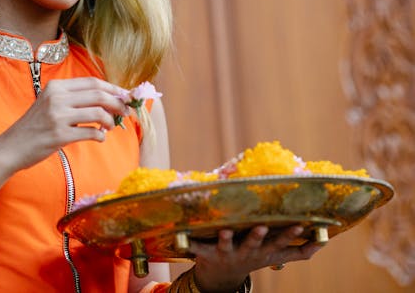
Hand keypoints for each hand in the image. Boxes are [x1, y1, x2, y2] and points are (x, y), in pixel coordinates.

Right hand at [0, 77, 129, 171]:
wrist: (11, 147)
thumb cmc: (35, 126)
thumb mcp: (50, 104)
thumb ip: (74, 99)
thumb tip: (109, 100)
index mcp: (56, 87)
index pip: (92, 82)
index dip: (113, 88)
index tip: (125, 96)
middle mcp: (57, 98)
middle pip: (99, 94)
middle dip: (118, 103)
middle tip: (125, 112)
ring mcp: (57, 116)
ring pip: (98, 112)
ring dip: (110, 121)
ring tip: (109, 127)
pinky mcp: (59, 135)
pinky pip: (91, 132)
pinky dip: (100, 136)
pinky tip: (99, 138)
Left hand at [188, 225, 323, 291]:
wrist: (221, 278)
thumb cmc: (252, 257)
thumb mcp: (275, 257)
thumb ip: (299, 251)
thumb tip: (323, 242)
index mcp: (263, 252)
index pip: (279, 243)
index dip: (289, 235)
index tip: (299, 225)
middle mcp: (245, 252)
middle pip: (253, 244)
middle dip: (257, 236)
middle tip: (260, 226)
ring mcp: (225, 253)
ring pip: (226, 244)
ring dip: (225, 238)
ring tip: (225, 229)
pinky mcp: (205, 253)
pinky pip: (196, 247)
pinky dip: (189, 242)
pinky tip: (181, 234)